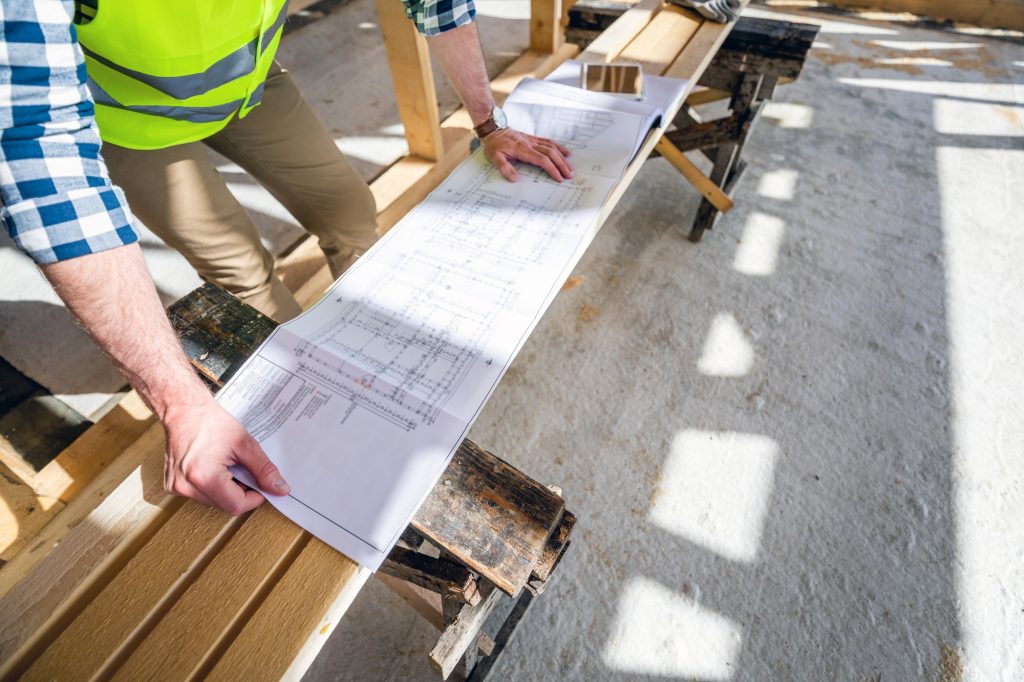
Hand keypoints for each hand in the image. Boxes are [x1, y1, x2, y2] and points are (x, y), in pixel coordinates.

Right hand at [162, 398, 290, 514]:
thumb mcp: (245, 444)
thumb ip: (264, 469)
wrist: (184, 410)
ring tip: (225, 464)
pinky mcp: (172, 485)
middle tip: (242, 468)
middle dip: (240, 491)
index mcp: (204, 477)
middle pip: (224, 504)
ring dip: (226, 488)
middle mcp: (186, 486)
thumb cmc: (211, 422)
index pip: (236, 505)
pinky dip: (212, 485)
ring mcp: (177, 487)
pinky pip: (200, 494)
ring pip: (213, 501)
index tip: (261, 485)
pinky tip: (212, 466)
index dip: (254, 498)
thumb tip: (279, 489)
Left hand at [482, 128, 572, 182]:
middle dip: (561, 165)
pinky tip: (566, 153)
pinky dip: (559, 147)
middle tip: (569, 175)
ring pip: (552, 148)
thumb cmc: (493, 145)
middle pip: (551, 154)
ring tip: (570, 168)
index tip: (559, 178)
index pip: (542, 160)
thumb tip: (514, 178)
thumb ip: (504, 168)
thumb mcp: (494, 158)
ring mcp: (533, 140)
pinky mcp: (533, 139)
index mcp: (522, 150)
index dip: (552, 169)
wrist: (493, 129)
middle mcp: (530, 144)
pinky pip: (549, 142)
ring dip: (562, 158)